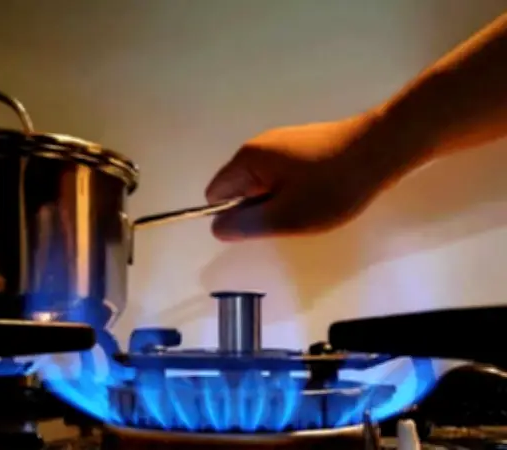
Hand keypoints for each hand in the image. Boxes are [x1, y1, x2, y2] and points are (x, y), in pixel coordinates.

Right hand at [206, 114, 398, 239]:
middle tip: (293, 218)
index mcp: (247, 159)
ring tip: (312, 207)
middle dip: (260, 209)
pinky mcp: (303, 146)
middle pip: (240, 189)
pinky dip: (296, 190)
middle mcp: (258, 146)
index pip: (216, 195)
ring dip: (280, 202)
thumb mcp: (287, 216)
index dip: (234, 217)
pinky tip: (322, 194)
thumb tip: (218, 229)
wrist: (384, 148)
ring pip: (264, 184)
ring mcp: (282, 144)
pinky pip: (284, 176)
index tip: (265, 225)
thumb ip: (247, 225)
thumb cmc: (333, 185)